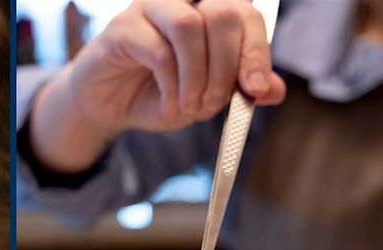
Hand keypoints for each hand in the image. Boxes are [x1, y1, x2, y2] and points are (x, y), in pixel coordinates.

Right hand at [30, 0, 286, 170]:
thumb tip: (274, 91)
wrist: (108, 107)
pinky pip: (156, 50)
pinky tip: (168, 106)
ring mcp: (150, 8)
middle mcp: (183, 0)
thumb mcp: (206, 97)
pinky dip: (169, 86)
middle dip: (226, 65)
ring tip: (190, 107)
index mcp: (209, 9)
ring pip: (189, 26)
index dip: (256, 52)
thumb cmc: (157, 92)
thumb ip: (240, 89)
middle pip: (223, 12)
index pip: (246, 16)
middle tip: (214, 103)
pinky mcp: (122, 27)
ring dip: (196, 76)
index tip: (256, 89)